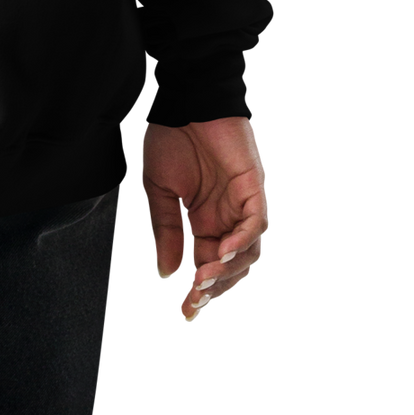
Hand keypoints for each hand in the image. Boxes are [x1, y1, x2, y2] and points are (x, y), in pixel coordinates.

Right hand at [138, 115, 270, 323]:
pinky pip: (257, 223)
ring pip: (249, 252)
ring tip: (203, 280)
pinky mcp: (256, 187)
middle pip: (231, 268)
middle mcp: (227, 219)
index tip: (186, 315)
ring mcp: (244, 204)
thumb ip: (165, 231)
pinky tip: (221, 252)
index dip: (199, 294)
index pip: (206, 268)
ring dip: (228, 271)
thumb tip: (166, 274)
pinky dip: (242, 241)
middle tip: (194, 304)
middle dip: (214, 291)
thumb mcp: (156, 190)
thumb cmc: (169, 138)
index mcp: (203, 222)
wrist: (185, 98)